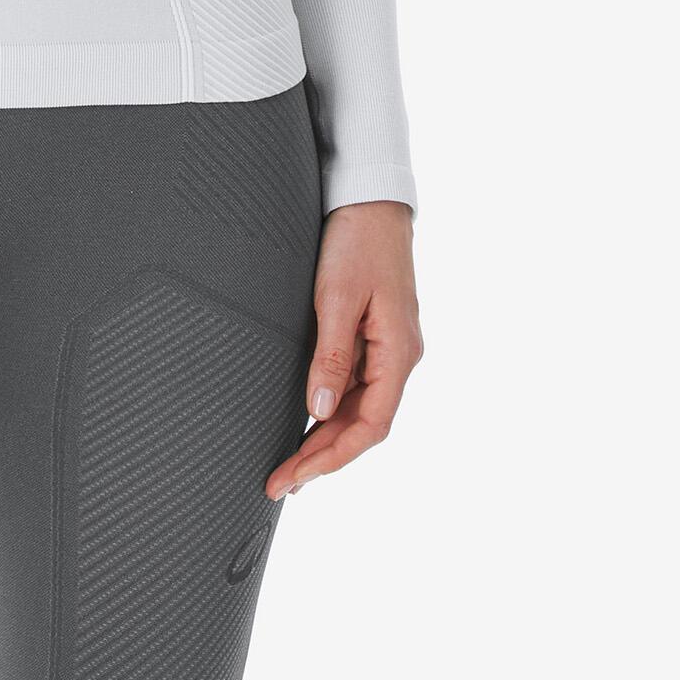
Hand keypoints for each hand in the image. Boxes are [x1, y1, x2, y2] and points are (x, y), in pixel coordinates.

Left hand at [264, 199, 421, 499]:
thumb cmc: (356, 240)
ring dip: (325, 437)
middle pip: (364, 424)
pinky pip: (355, 385)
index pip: (371, 425)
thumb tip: (320, 413)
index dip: (333, 457)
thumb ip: (331, 357)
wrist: (369, 197)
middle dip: (322, 456)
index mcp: (399, 353)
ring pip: (359, 408)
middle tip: (280, 481)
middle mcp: (398, 356)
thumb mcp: (338, 297)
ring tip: (290, 466)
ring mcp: (387, 346)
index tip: (296, 477)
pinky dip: (330, 409)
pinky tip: (308, 422)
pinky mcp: (373, 334)